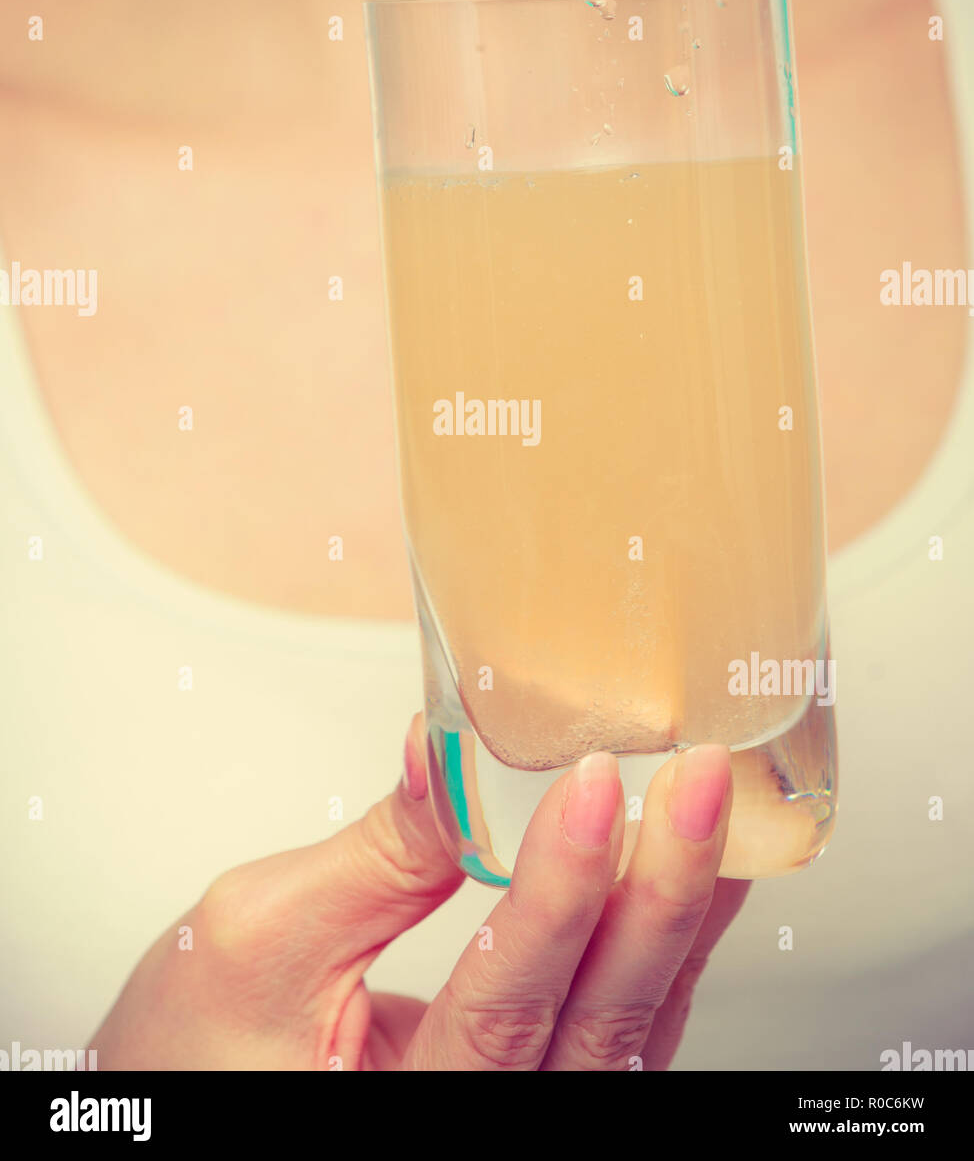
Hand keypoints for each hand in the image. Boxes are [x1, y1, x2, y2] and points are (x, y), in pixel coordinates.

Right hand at [91, 716, 746, 1069]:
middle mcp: (483, 1128)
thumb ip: (377, 853)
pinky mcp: (539, 1082)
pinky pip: (620, 1022)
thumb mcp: (262, 937)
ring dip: (678, 912)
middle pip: (597, 1024)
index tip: (593, 784)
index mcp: (399, 1117)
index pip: (502, 1005)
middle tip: (702, 781)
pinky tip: (691, 870)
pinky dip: (659, 939)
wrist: (191, 1091)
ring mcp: (525, 1114)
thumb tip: (452, 746)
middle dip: (659, 892)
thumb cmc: (200, 1049)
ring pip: (629, 1028)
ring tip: (719, 809)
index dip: (558, 890)